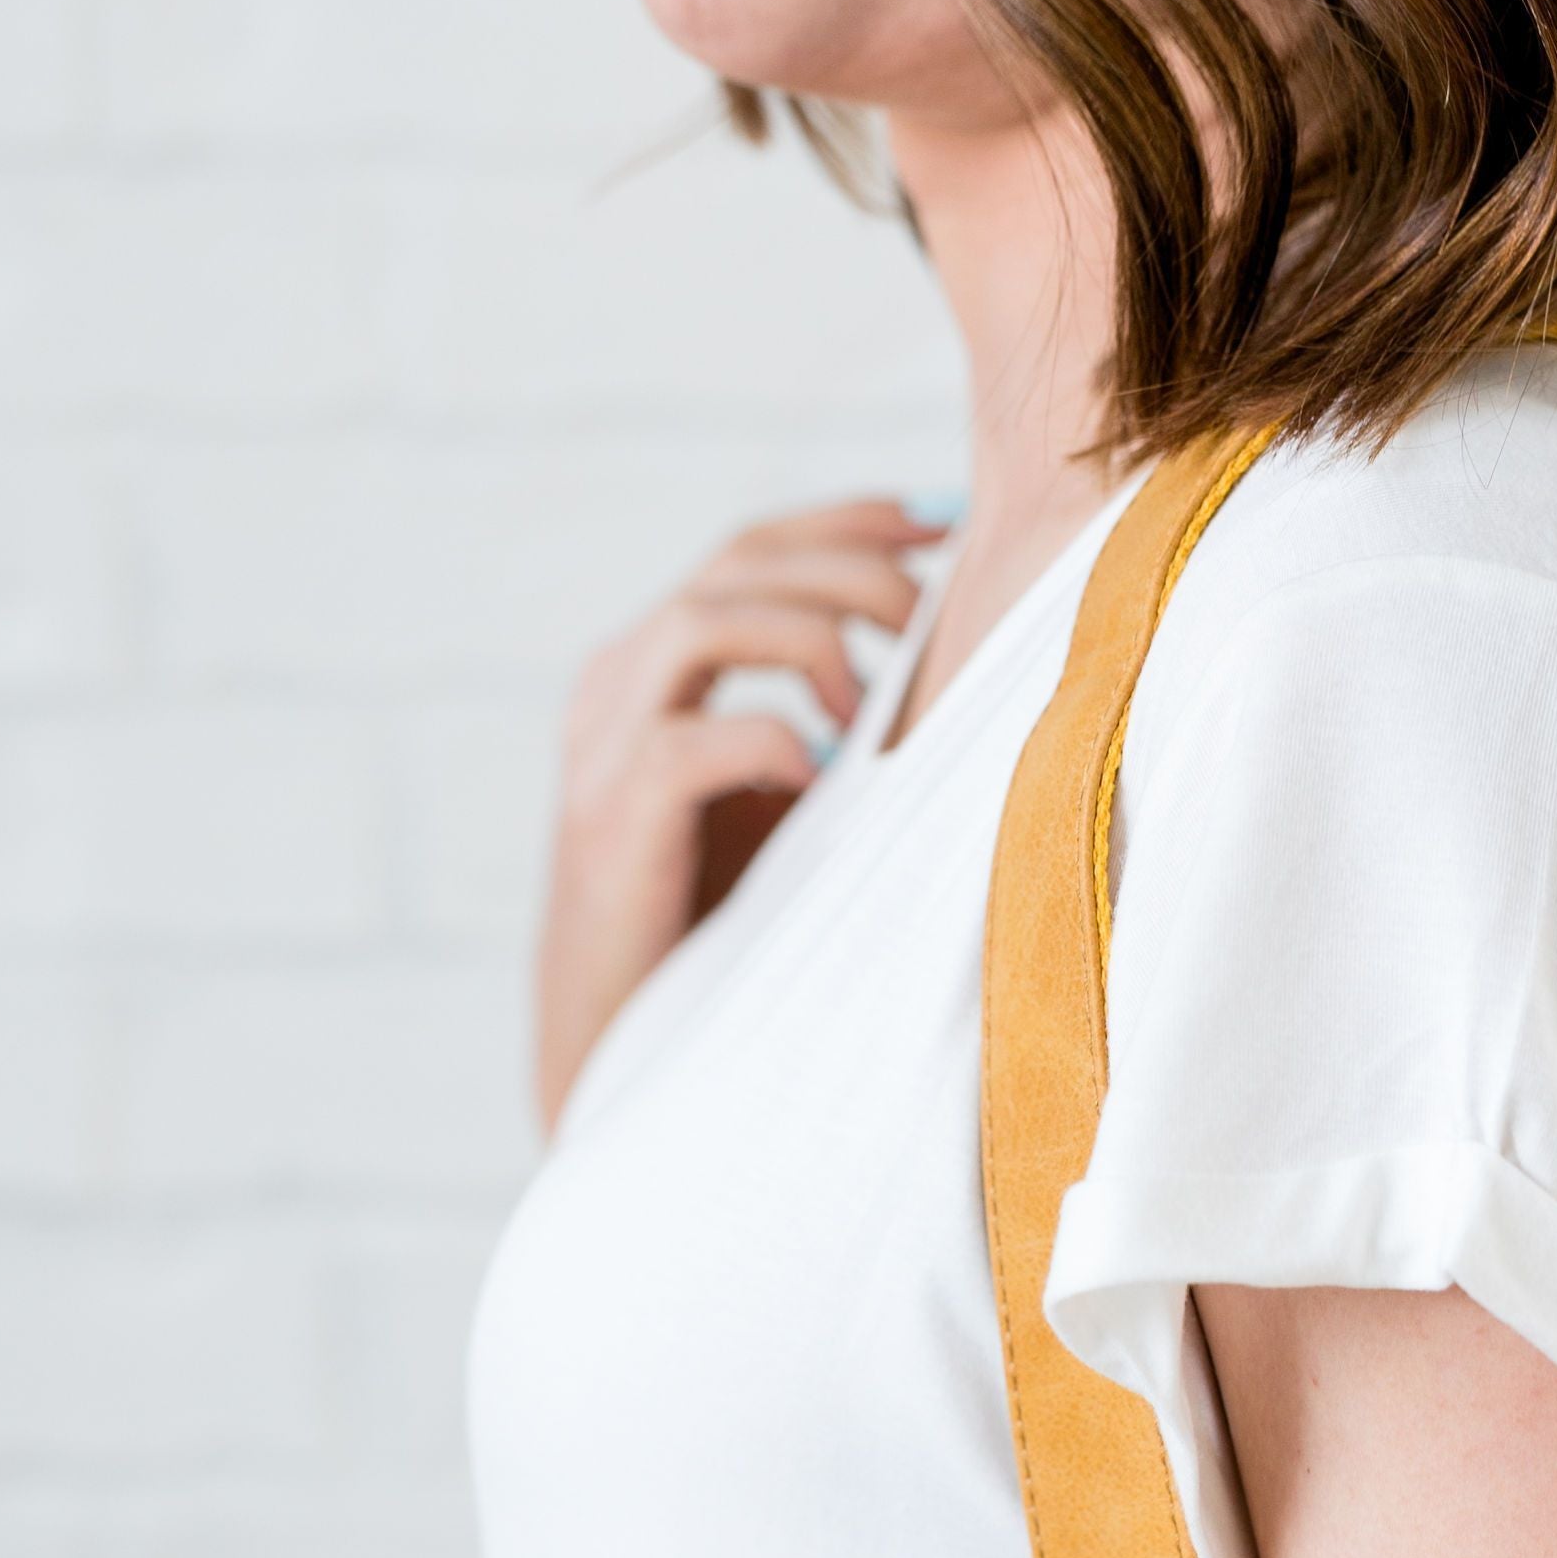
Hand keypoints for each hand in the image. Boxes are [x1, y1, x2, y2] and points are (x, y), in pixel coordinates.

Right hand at [536, 495, 936, 1127]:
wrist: (626, 1039)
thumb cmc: (721, 920)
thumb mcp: (784, 797)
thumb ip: (832, 720)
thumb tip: (954, 660)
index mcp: (651, 666)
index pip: (751, 549)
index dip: (847, 519)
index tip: (943, 517)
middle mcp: (616, 684)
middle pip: (738, 563)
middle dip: (851, 565)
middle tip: (934, 608)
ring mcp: (602, 746)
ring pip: (708, 621)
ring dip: (813, 641)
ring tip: (874, 703)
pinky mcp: (609, 818)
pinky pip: (695, 742)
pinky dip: (772, 743)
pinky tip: (820, 780)